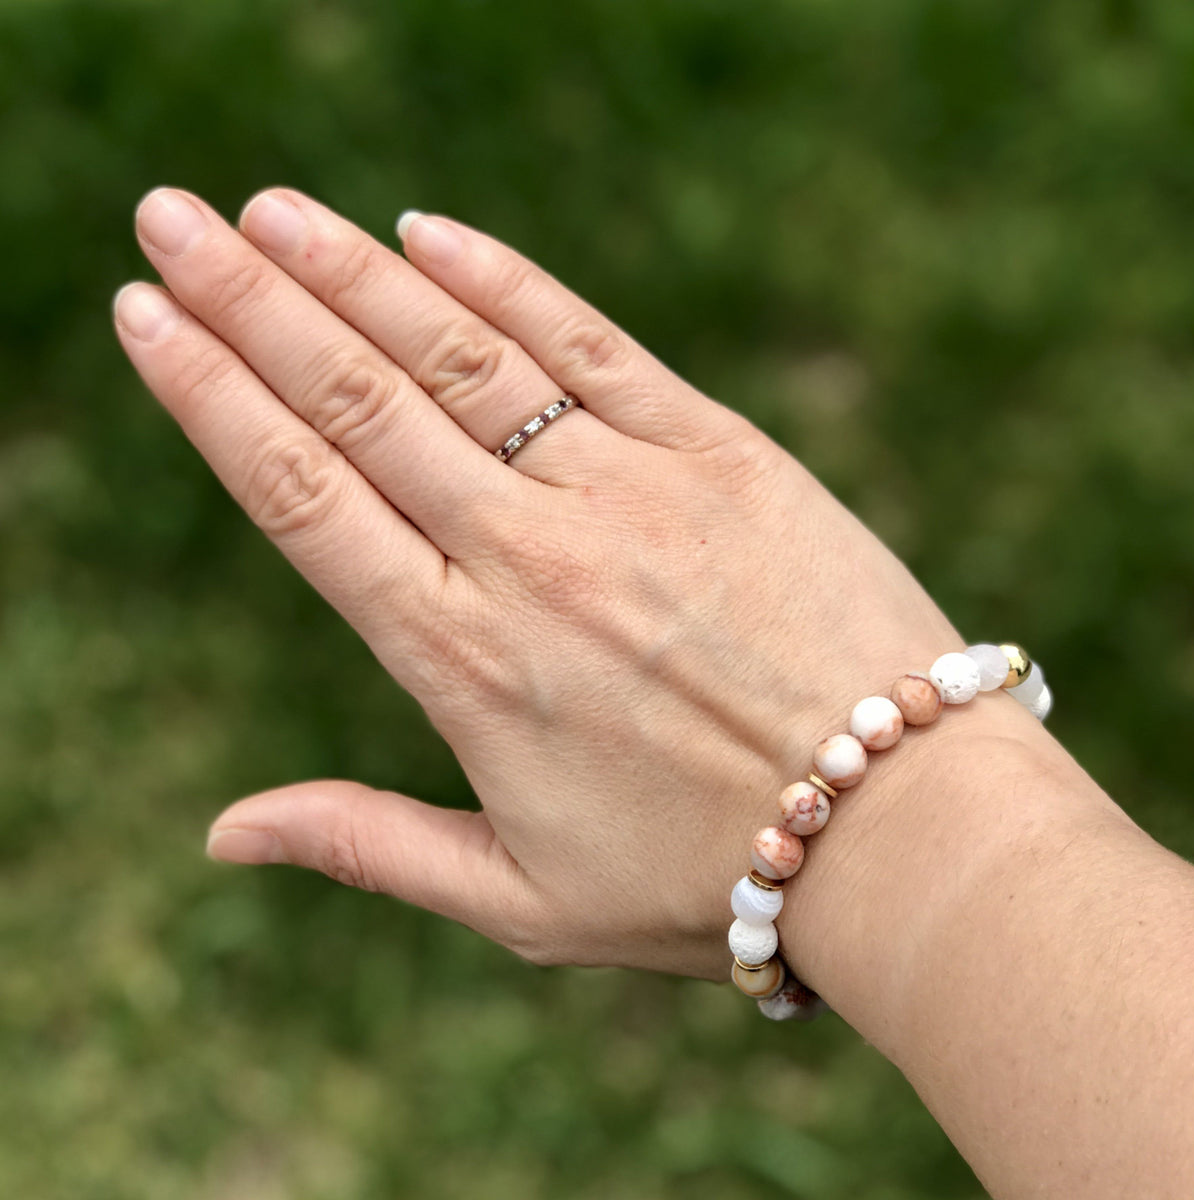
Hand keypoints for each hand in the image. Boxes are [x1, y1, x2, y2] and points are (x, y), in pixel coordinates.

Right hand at [114, 187, 970, 982]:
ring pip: (460, 359)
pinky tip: (429, 232)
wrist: (897, 829)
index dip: (211, 397)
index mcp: (463, 663)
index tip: (145, 319)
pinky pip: (594, 346)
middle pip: (359, 403)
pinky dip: (505, 284)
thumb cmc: (703, 878)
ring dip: (353, 272)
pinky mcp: (721, 455)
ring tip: (267, 210)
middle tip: (169, 217)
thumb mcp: (518, 899)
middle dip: (248, 300)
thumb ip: (366, 845)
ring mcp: (629, 494)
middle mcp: (529, 559)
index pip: (302, 500)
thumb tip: (222, 832)